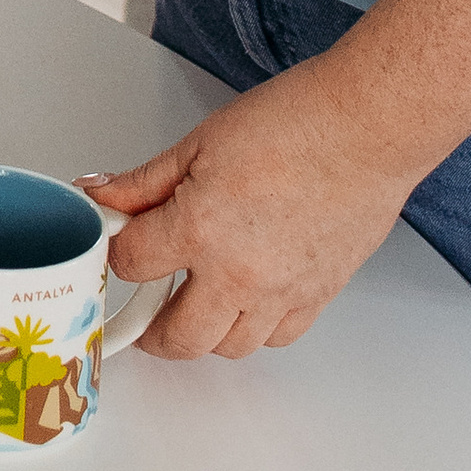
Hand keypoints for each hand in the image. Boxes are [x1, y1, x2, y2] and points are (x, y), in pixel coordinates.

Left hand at [81, 61, 414, 358]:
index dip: (119, 252)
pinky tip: (246, 301)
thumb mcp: (199, 142)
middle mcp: (239, 274)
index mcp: (199, 229)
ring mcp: (282, 293)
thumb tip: (105, 197)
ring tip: (195, 304)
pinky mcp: (319, 296)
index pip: (131, 264)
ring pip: (230, 347)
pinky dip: (256, 329)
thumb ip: (145, 181)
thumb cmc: (295, 123)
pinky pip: (278, 338)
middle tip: (144, 309)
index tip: (122, 245)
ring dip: (205, 332)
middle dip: (151, 328)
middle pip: (178, 337)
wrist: (366, 129)